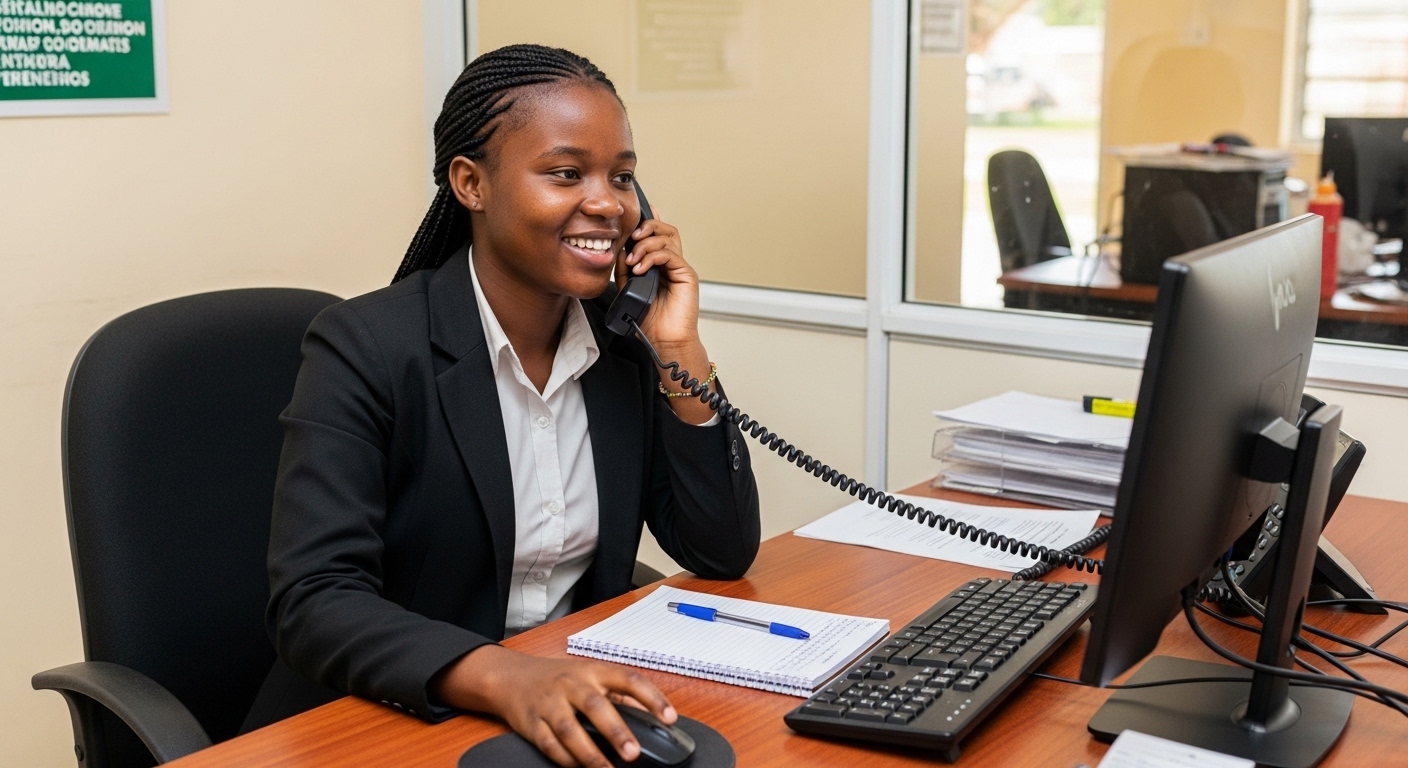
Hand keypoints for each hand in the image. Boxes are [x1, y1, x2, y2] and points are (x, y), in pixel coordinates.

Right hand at [432, 645, 677, 767]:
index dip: (652, 698)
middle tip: (633, 753)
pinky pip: (550, 745)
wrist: (512, 677)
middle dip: (616, 731)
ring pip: (570, 730)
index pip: (629, 679)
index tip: (669, 718)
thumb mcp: (591, 675)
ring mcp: (550, 704)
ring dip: (590, 754)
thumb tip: (651, 717)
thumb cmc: (558, 678)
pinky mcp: (532, 724)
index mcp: (593, 671)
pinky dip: (566, 760)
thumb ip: (619, 693)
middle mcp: (572, 684)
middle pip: (596, 706)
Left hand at [617, 213, 697, 348]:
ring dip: (646, 245)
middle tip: (632, 238)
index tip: (631, 221)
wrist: (665, 340)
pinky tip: (641, 269)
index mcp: (659, 265)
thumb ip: (624, 270)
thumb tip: (621, 251)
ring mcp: (680, 268)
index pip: (656, 236)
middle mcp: (671, 264)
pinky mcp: (686, 275)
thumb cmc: (650, 321)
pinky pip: (670, 255)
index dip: (648, 223)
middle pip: (665, 230)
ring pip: (667, 239)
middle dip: (647, 228)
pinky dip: (653, 257)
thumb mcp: (628, 290)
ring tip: (633, 261)